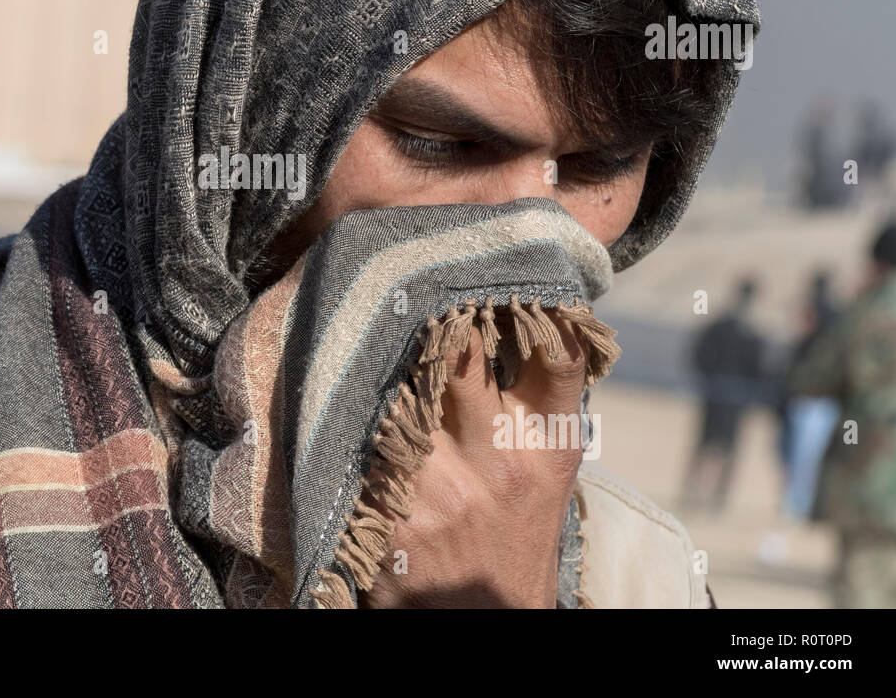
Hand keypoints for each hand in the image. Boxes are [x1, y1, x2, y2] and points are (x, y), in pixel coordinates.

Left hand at [359, 310, 587, 607]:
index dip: (532, 307)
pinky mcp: (393, 514)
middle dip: (435, 320)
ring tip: (359, 320)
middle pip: (463, 359)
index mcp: (550, 446)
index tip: (502, 277)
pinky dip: (353, 415)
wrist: (486, 618)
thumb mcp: (544, 470)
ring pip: (403, 393)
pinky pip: (365, 443)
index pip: (556, 356)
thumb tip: (511, 317)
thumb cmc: (514, 530)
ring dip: (384, 361)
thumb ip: (534, 403)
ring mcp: (444, 489)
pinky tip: (338, 390)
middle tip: (408, 284)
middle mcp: (501, 462)